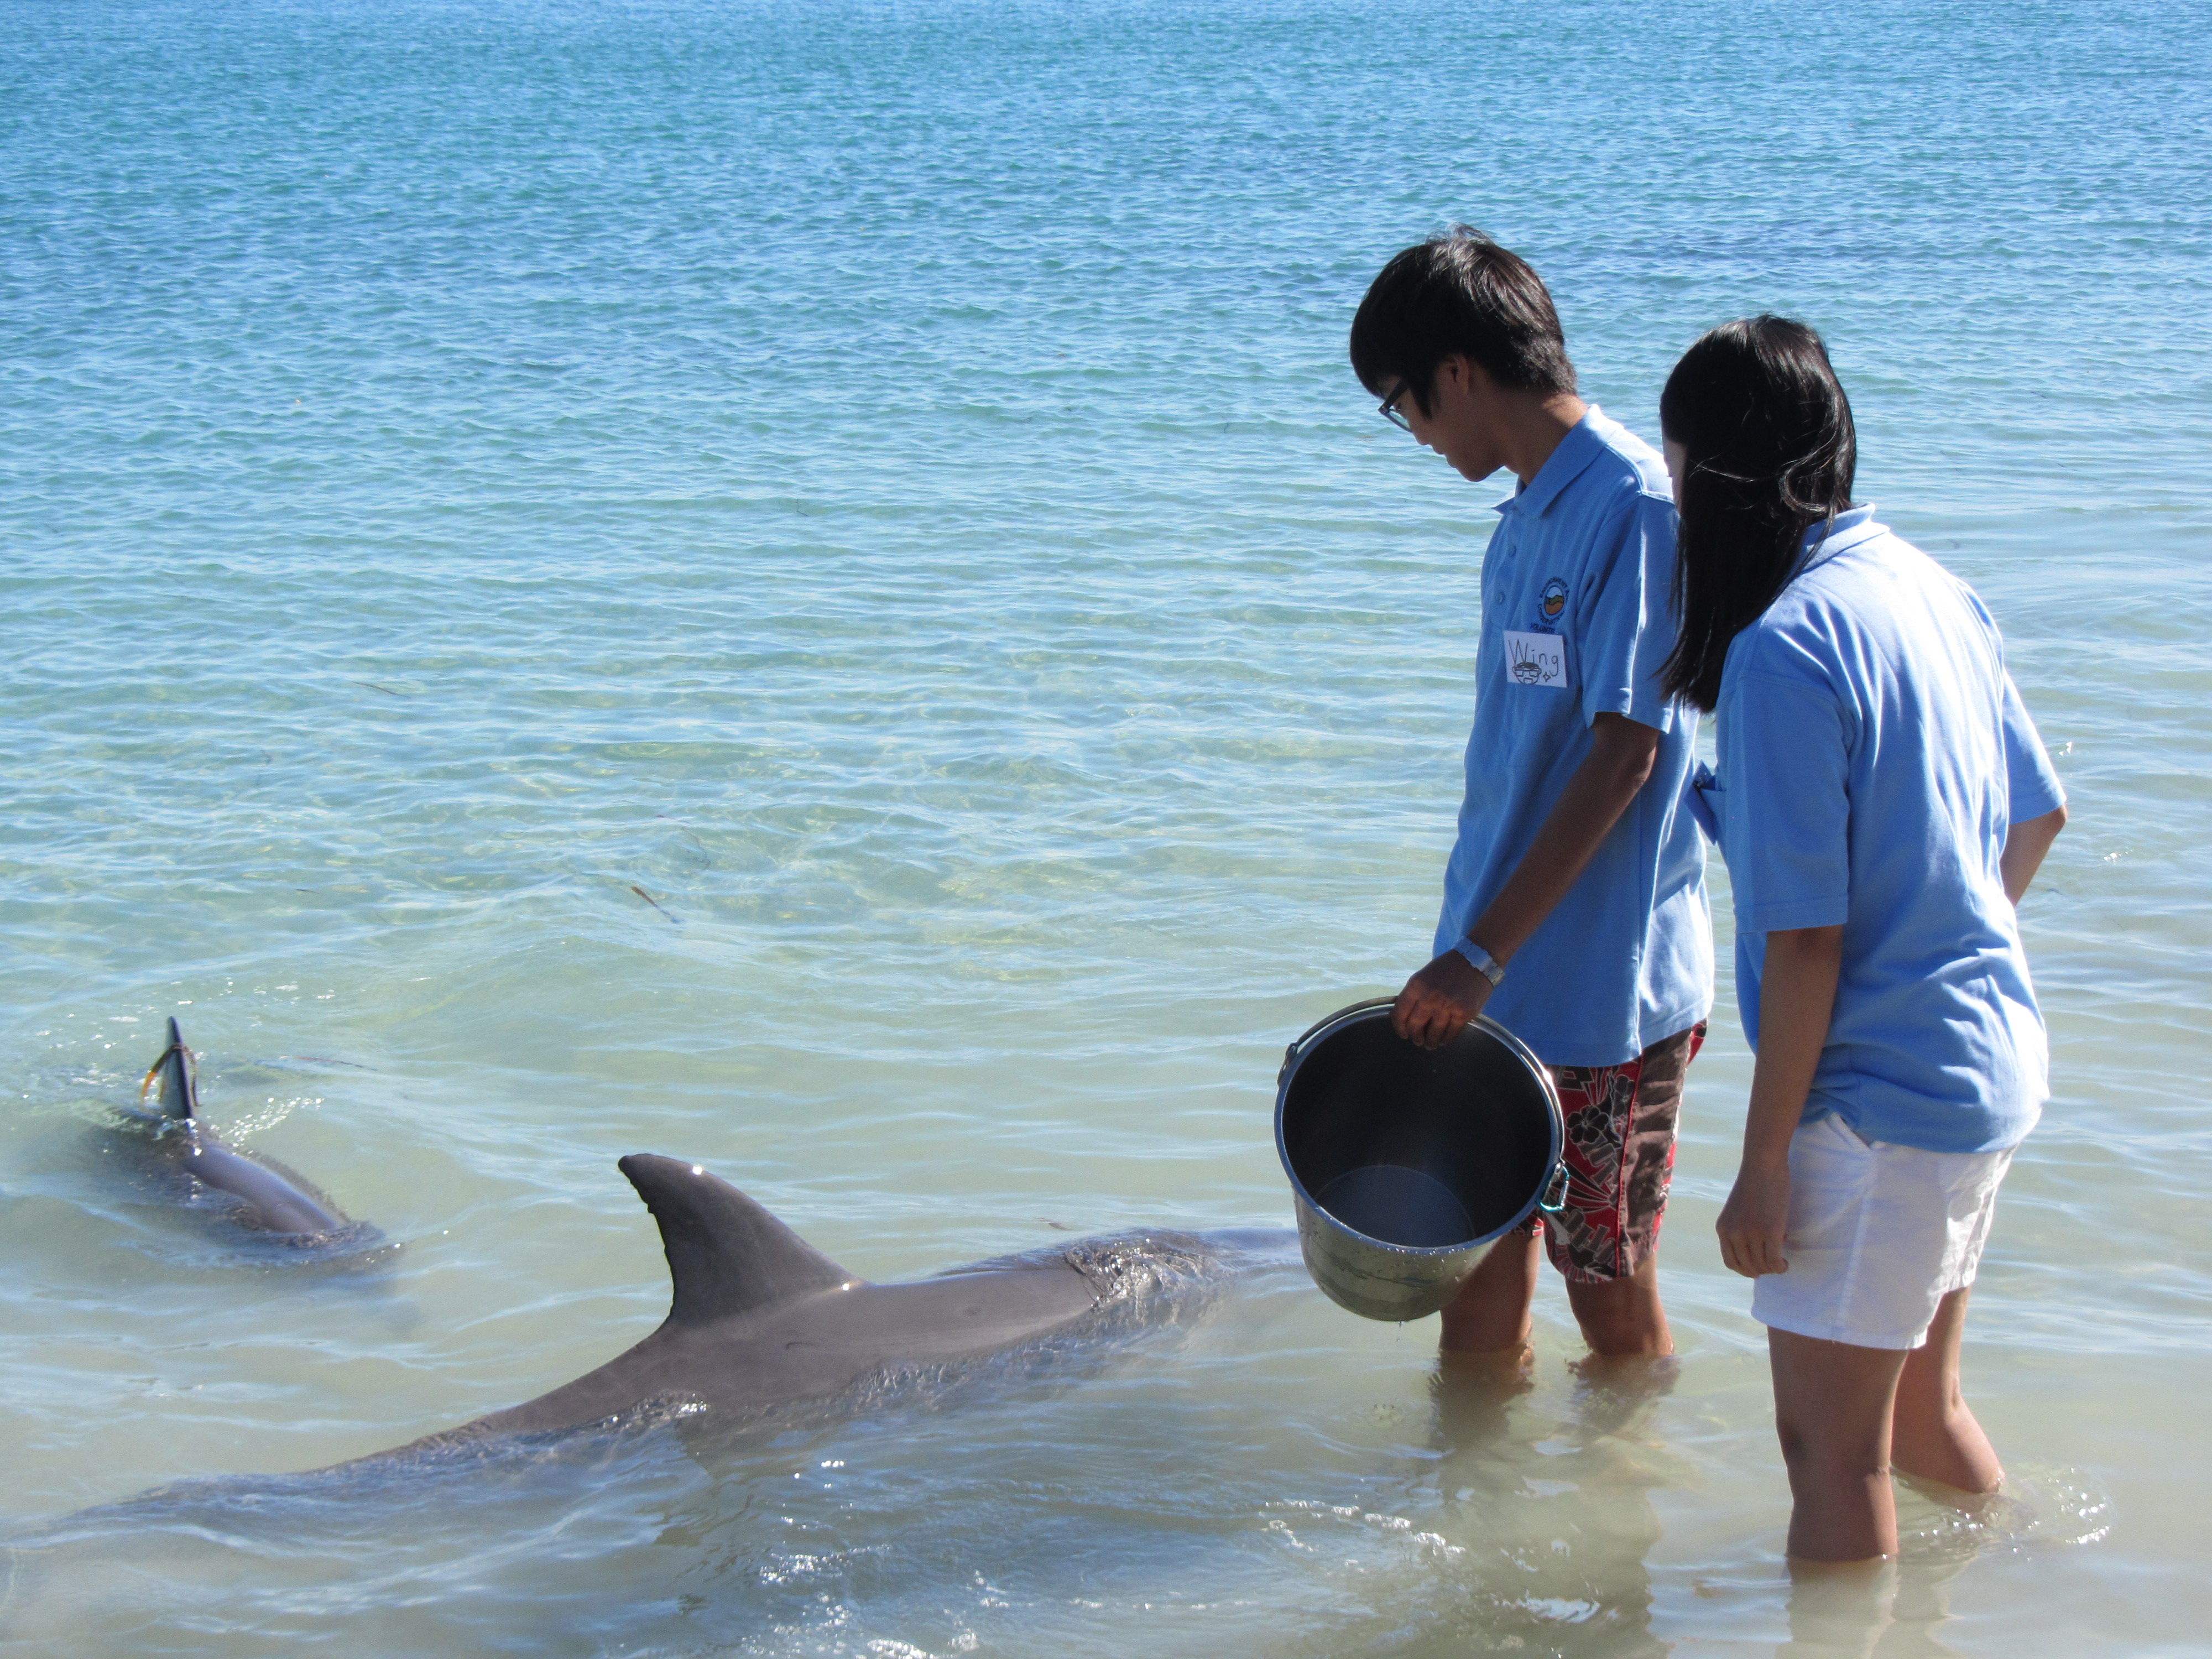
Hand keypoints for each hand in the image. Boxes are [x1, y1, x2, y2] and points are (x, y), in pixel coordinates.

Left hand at [1392, 951, 1493, 1049]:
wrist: (1477, 959)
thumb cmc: (1448, 967)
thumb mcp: (1424, 975)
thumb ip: (1415, 994)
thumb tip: (1407, 1016)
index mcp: (1416, 986)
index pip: (1400, 1013)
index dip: (1399, 1027)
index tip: (1402, 1033)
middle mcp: (1429, 997)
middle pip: (1415, 1027)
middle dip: (1415, 1037)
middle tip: (1417, 1040)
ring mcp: (1447, 1007)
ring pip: (1433, 1034)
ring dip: (1430, 1042)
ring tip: (1431, 1044)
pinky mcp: (1464, 1014)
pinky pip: (1451, 1033)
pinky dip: (1446, 1039)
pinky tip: (1444, 1040)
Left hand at [1716, 1160, 1790, 1277]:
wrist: (1763, 1164)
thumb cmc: (1755, 1184)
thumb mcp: (1739, 1209)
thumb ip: (1741, 1228)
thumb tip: (1757, 1251)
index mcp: (1723, 1228)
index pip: (1730, 1262)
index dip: (1745, 1270)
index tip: (1757, 1269)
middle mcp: (1734, 1233)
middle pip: (1748, 1267)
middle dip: (1762, 1270)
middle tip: (1774, 1263)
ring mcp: (1751, 1233)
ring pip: (1762, 1266)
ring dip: (1773, 1268)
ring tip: (1781, 1262)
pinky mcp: (1769, 1231)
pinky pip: (1774, 1261)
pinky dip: (1780, 1267)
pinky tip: (1785, 1263)